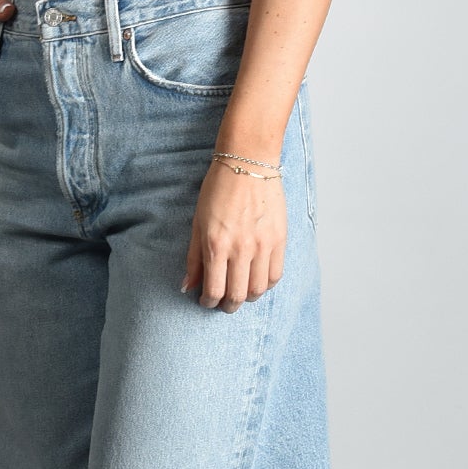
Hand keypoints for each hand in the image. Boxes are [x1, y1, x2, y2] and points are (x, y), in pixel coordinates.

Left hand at [180, 161, 285, 311]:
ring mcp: (263, 245)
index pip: (214, 291)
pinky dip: (265, 284)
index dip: (208, 302)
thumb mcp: (198, 223)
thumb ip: (194, 259)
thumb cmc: (218, 189)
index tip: (206, 301)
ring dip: (247, 297)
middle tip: (223, 302)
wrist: (248, 163)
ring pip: (258, 290)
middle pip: (237, 296)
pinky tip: (256, 279)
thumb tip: (188, 287)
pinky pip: (275, 275)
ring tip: (240, 291)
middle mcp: (241, 249)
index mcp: (216, 245)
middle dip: (227, 305)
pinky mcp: (279, 240)